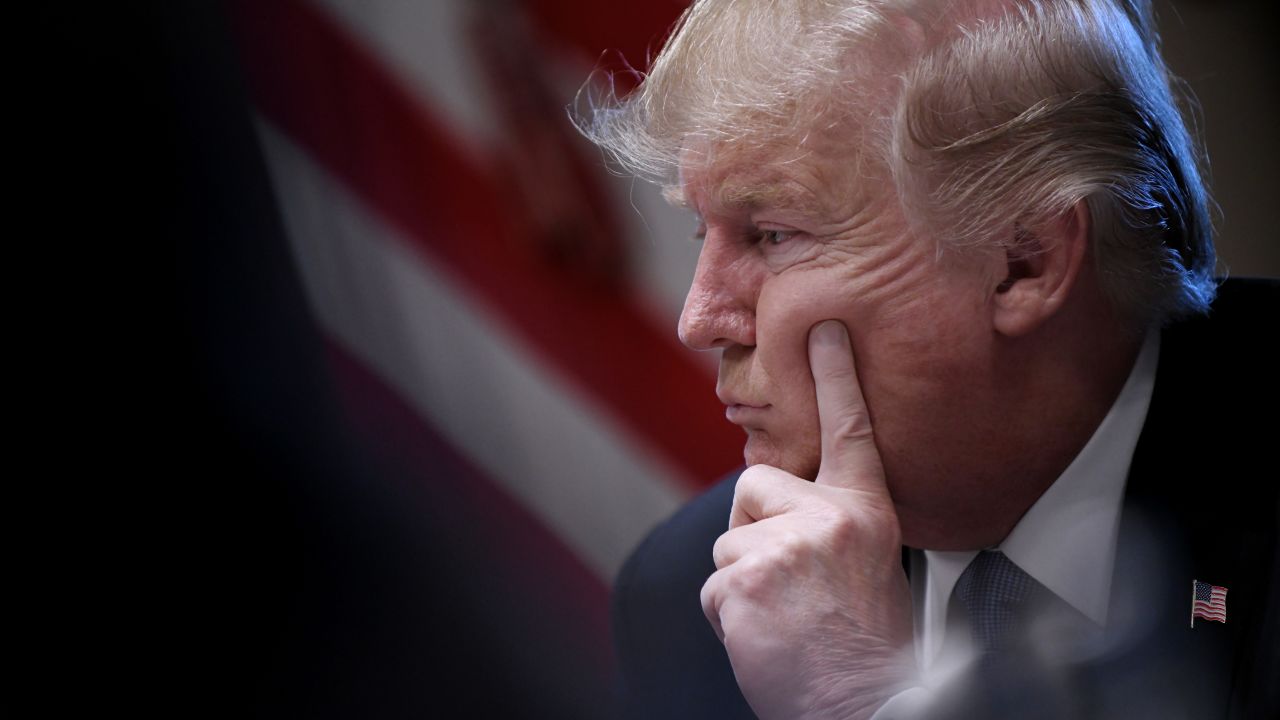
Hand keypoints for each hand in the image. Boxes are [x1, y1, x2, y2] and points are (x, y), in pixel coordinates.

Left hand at [701, 320, 916, 719]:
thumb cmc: (864, 643)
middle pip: (752, 489)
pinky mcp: (743, 580)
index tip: (824, 328)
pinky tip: (767, 636)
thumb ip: (828, 521)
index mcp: (866, 512)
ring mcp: (784, 547)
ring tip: (786, 617)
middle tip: (792, 585)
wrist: (866, 705)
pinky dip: (729, 618)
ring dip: (743, 583)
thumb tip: (774, 501)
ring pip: (728, 543)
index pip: (851, 432)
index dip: (836, 376)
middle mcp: (828, 519)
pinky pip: (714, 587)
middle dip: (754, 532)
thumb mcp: (867, 565)